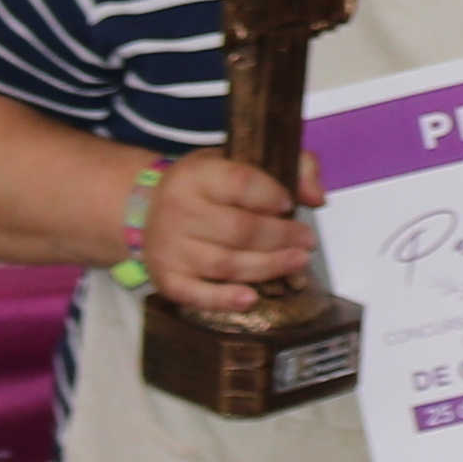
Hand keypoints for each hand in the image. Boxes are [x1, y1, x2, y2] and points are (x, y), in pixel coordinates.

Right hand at [139, 147, 319, 318]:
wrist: (145, 209)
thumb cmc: (204, 187)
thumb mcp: (239, 160)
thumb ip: (290, 167)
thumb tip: (317, 197)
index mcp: (196, 175)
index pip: (239, 183)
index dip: (270, 195)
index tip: (290, 204)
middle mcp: (178, 211)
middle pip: (239, 229)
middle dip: (281, 237)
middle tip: (307, 241)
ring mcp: (170, 249)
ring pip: (225, 264)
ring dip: (268, 266)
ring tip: (298, 262)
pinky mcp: (167, 279)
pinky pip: (196, 295)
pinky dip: (224, 300)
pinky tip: (251, 299)